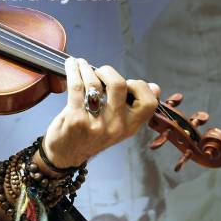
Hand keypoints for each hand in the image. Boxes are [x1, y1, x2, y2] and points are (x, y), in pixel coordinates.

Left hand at [42, 58, 159, 167]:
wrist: (65, 156)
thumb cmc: (90, 137)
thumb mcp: (118, 127)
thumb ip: (133, 107)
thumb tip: (155, 87)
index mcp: (130, 127)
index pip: (148, 102)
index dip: (139, 86)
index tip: (126, 81)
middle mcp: (116, 125)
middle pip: (119, 85)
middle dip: (108, 71)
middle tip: (99, 72)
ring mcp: (95, 122)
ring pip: (95, 84)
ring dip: (86, 68)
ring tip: (81, 64)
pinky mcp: (76, 118)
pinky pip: (76, 87)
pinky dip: (73, 71)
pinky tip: (71, 65)